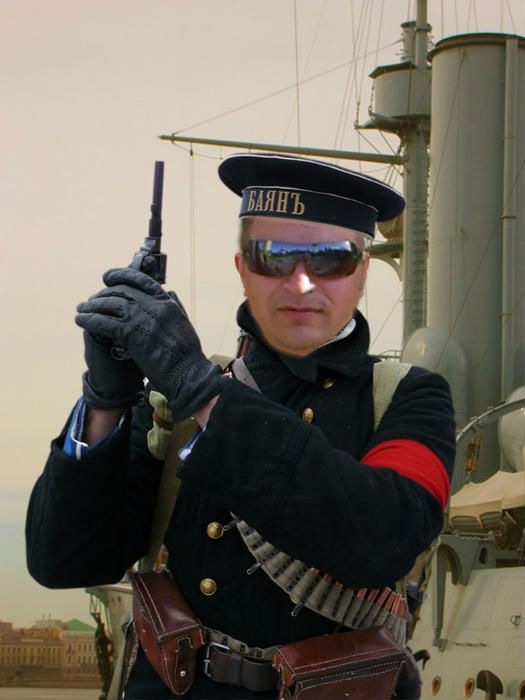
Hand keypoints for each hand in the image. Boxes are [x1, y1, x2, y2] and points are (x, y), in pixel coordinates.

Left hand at [75, 268, 227, 421]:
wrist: (187, 374)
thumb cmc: (188, 355)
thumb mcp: (184, 322)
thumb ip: (175, 305)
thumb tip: (169, 291)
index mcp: (166, 302)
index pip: (140, 280)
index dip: (121, 275)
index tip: (108, 277)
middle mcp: (153, 305)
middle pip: (120, 291)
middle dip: (102, 294)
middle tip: (91, 300)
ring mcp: (141, 318)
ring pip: (109, 304)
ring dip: (91, 306)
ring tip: (81, 309)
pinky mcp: (130, 333)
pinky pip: (103, 321)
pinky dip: (89, 319)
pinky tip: (80, 320)